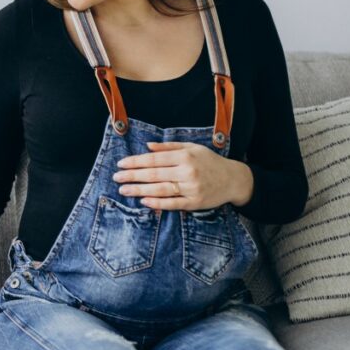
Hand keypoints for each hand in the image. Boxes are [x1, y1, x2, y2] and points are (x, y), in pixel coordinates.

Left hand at [112, 140, 248, 210]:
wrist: (233, 179)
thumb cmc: (209, 162)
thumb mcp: (192, 148)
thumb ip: (169, 147)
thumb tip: (147, 146)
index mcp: (185, 156)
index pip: (155, 159)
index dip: (136, 162)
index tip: (121, 164)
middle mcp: (188, 171)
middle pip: (154, 174)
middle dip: (133, 176)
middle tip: (116, 178)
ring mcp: (191, 188)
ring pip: (160, 189)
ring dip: (140, 190)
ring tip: (124, 190)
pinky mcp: (195, 203)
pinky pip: (172, 203)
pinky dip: (157, 203)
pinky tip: (144, 201)